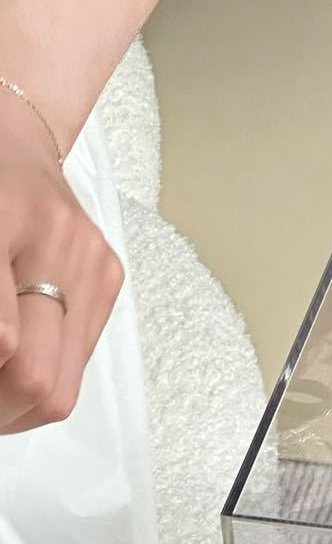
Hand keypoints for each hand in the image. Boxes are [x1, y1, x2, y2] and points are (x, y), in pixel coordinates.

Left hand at [0, 97, 122, 432]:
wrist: (14, 134)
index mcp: (5, 221)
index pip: (5, 344)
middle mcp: (58, 247)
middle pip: (35, 377)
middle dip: (1, 408)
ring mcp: (92, 266)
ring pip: (60, 388)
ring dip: (17, 408)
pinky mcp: (109, 279)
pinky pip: (76, 363)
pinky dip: (40, 380)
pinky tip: (15, 369)